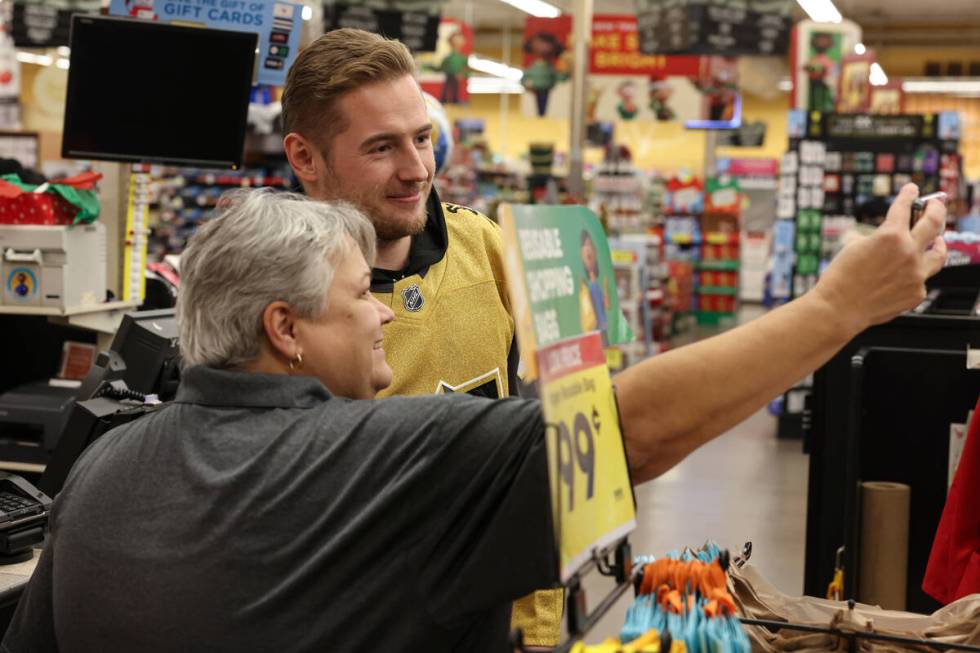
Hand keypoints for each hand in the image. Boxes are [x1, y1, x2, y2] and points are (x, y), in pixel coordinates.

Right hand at [813, 183, 946, 330]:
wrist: (839, 309)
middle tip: (935, 204)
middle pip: (934, 223)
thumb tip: (890, 237)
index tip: (912, 190)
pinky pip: (921, 278)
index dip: (909, 195)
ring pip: (939, 254)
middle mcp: (909, 252)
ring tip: (938, 240)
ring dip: (939, 243)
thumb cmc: (840, 278)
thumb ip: (878, 238)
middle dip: (936, 208)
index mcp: (890, 235)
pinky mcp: (917, 293)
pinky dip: (915, 274)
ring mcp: (916, 274)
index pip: (904, 207)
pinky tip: (906, 274)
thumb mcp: (854, 247)